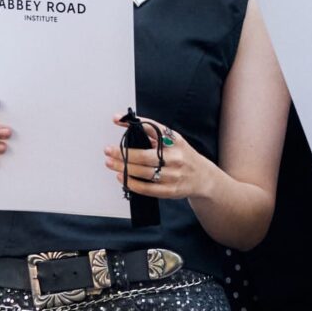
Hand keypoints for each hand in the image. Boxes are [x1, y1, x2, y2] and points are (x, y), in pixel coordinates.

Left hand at [102, 113, 217, 203]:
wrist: (203, 178)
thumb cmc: (184, 157)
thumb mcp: (175, 141)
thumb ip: (154, 136)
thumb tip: (129, 126)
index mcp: (176, 141)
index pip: (153, 128)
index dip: (135, 123)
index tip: (118, 120)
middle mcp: (176, 157)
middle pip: (144, 155)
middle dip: (123, 153)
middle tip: (108, 150)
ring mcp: (173, 175)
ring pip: (143, 172)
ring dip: (123, 168)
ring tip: (110, 163)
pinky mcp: (170, 190)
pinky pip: (147, 188)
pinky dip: (132, 183)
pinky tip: (122, 178)